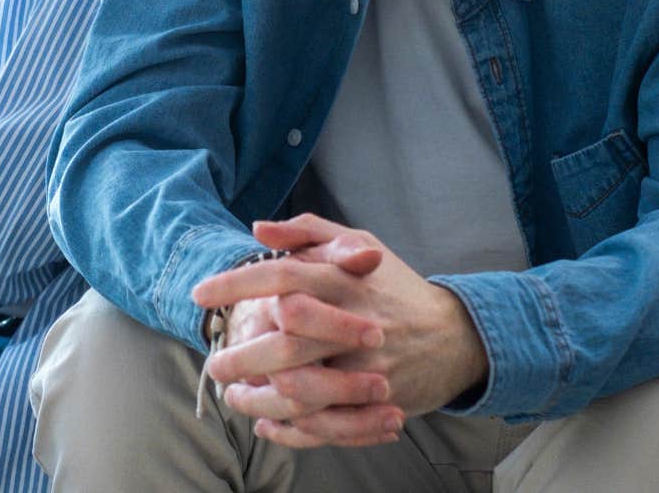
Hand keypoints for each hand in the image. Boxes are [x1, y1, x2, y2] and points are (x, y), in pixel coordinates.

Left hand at [193, 215, 490, 448]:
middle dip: (241, 355)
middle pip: (288, 340)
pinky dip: (290, 431)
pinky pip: (326, 426)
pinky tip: (267, 423)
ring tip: (235, 395)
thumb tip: (257, 228)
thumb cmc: (395, 288)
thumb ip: (308, 233)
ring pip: (302, 392)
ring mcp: (369, 369)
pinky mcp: (378, 405)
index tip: (201, 294)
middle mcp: (356, 323)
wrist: (457, 337)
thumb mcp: (362, 245)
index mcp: (347, 279)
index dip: (237, 284)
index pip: (284, 275)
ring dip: (260, 400)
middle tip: (215, 361)